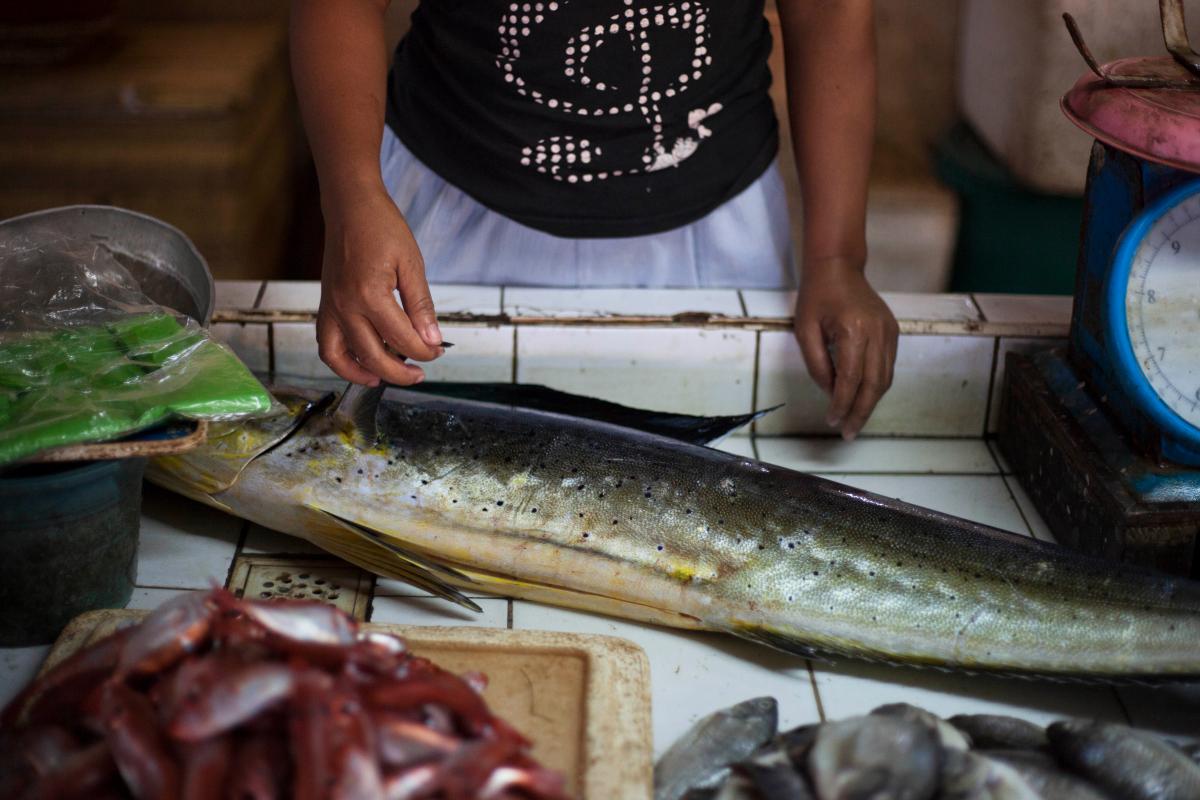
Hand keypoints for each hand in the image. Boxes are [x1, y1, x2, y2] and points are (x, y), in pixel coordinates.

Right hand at [317, 188, 442, 385]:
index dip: (425, 351)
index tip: (438, 351)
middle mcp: (345, 307)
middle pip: (373, 357)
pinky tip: (362, 365)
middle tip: (421, 373)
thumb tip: (432, 339)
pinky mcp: (325, 306)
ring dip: (365, 374)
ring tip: (389, 377)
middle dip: (400, 372)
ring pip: (342, 358)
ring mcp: (331, 308)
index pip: (402, 339)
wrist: (350, 207)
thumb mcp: (411, 263)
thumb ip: (421, 305)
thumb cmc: (381, 228)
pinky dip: (342, 361)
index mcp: (370, 295)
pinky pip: (327, 345)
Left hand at [793, 257, 898, 440]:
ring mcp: (889, 332)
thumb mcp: (805, 330)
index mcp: (854, 330)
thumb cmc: (816, 296)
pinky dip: (875, 386)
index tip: (832, 421)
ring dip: (870, 403)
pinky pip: (887, 367)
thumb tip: (831, 393)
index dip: (842, 404)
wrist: (838, 267)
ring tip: (854, 422)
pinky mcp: (893, 332)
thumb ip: (817, 365)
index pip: (851, 379)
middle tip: (848, 434)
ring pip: (885, 379)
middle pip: (874, 384)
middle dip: (861, 412)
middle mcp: (878, 332)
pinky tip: (861, 398)